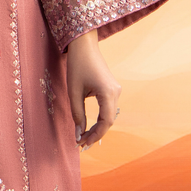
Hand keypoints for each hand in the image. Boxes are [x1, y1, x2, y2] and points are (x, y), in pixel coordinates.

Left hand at [65, 30, 122, 147]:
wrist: (84, 45)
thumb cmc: (77, 65)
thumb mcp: (74, 91)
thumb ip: (77, 114)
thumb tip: (78, 133)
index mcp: (108, 93)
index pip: (105, 122)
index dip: (95, 135)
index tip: (82, 144)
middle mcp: (116, 92)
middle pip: (109, 121)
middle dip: (96, 134)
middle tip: (81, 144)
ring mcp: (116, 90)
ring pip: (109, 116)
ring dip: (98, 128)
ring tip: (84, 138)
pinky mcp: (112, 89)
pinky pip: (108, 109)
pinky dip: (100, 120)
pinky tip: (90, 127)